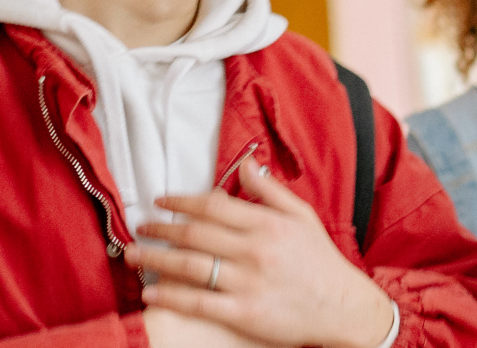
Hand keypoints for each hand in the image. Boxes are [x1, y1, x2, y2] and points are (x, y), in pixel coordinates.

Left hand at [126, 160, 396, 347]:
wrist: (344, 308)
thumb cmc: (322, 262)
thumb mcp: (303, 217)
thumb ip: (270, 191)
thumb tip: (246, 165)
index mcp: (268, 223)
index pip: (213, 205)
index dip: (181, 201)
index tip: (160, 201)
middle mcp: (256, 250)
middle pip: (195, 234)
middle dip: (160, 229)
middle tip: (139, 227)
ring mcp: (248, 282)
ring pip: (190, 266)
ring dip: (155, 259)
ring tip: (132, 256)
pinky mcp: (244, 312)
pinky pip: (198, 302)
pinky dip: (171, 296)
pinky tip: (151, 292)